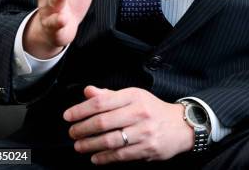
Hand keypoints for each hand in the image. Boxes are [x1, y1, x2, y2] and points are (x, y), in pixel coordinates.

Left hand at [63, 86, 193, 164]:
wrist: (179, 126)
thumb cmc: (152, 109)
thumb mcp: (133, 96)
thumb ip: (109, 95)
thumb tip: (88, 91)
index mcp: (133, 96)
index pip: (101, 102)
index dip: (81, 109)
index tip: (68, 116)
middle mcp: (139, 112)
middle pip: (103, 121)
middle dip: (83, 129)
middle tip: (72, 133)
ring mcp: (143, 132)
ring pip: (110, 140)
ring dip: (90, 145)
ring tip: (79, 146)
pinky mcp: (147, 149)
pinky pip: (120, 155)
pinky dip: (104, 158)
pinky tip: (95, 157)